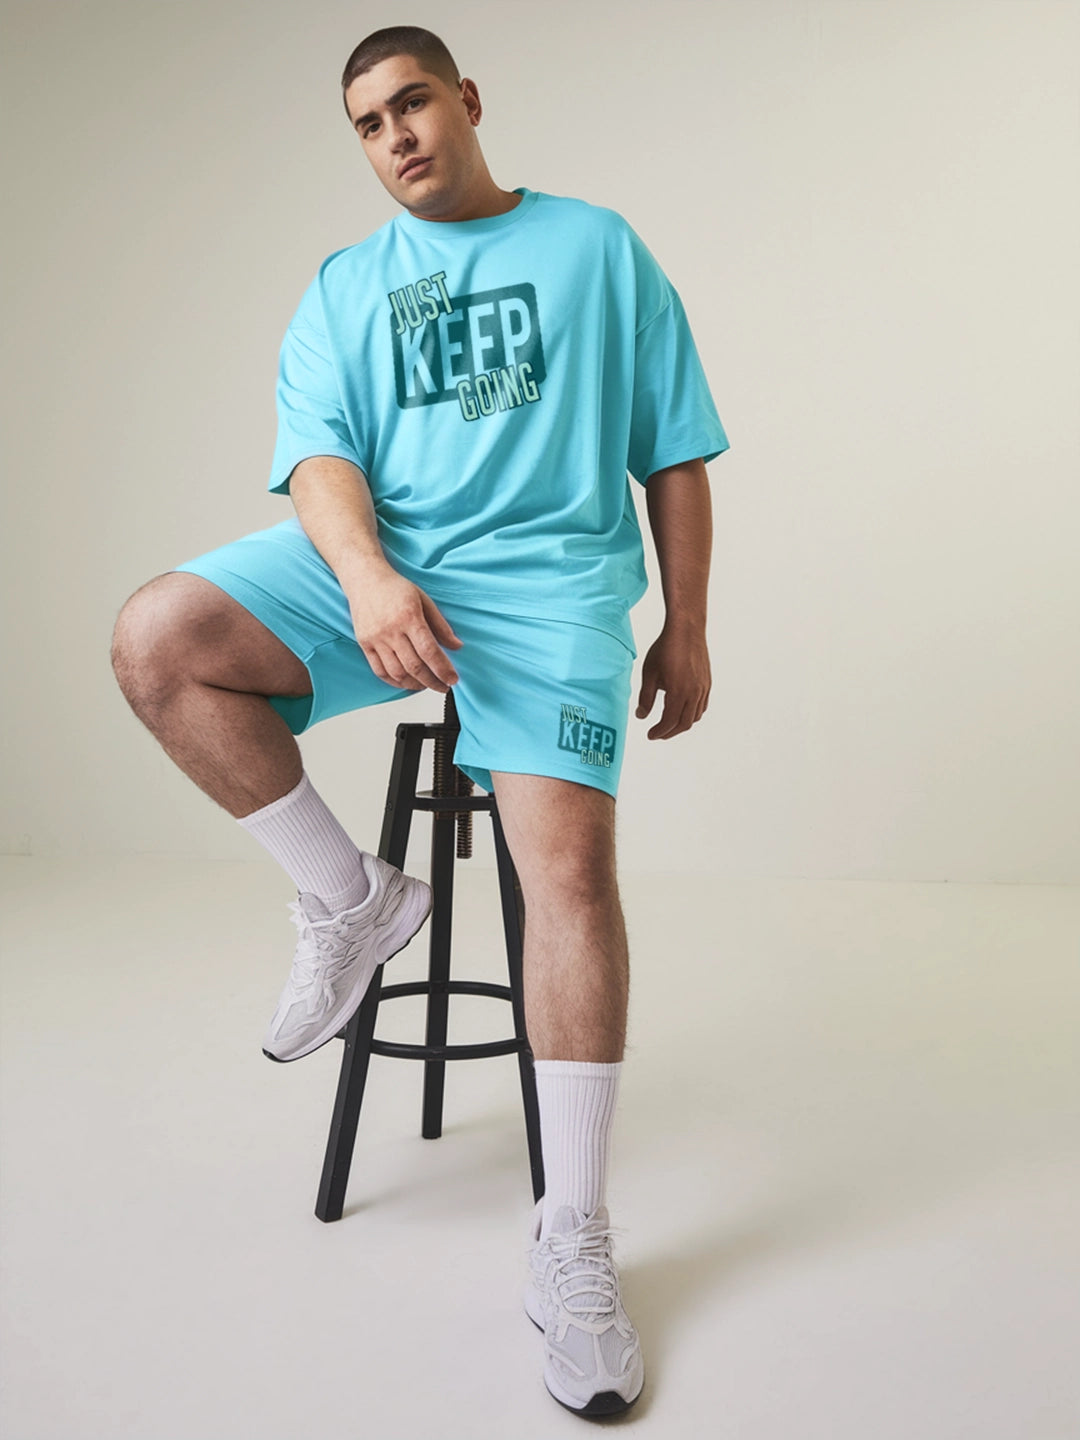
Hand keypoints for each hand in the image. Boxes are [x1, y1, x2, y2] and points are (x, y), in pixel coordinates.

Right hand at [347, 570, 462, 691]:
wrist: (364, 579)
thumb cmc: (395, 588)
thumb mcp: (425, 600)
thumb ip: (441, 625)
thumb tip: (457, 646)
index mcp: (409, 617)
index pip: (429, 650)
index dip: (443, 669)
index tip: (453, 679)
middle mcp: (391, 630)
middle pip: (414, 666)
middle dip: (432, 681)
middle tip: (443, 686)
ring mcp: (376, 639)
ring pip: (397, 673)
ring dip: (415, 684)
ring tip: (427, 685)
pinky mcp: (364, 644)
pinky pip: (380, 671)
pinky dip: (395, 682)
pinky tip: (407, 682)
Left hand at [635, 622, 710, 738]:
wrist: (686, 630)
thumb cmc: (666, 649)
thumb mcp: (649, 673)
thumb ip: (645, 697)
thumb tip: (641, 715)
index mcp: (679, 692)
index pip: (669, 721)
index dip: (659, 731)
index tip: (650, 735)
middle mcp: (694, 692)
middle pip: (684, 723)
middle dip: (669, 732)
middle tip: (657, 734)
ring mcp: (703, 688)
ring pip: (695, 716)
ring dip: (681, 724)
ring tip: (669, 724)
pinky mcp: (707, 682)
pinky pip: (702, 706)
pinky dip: (692, 714)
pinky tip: (683, 711)